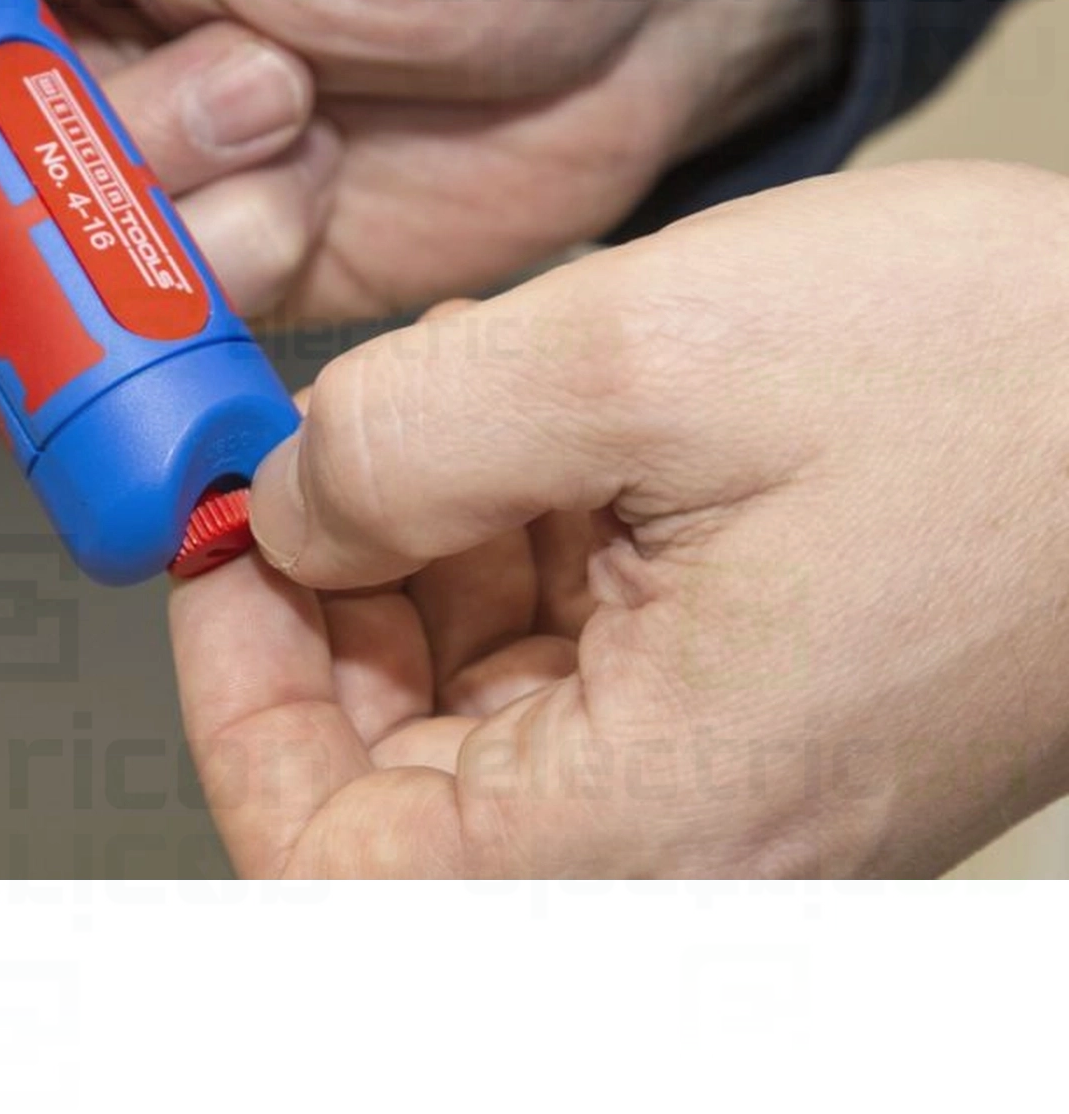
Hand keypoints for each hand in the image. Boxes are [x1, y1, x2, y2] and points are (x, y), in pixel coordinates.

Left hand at [170, 162, 1068, 876]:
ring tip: (459, 399)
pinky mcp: (741, 704)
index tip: (226, 551)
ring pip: (470, 700)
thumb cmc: (1002, 376)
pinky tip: (536, 426)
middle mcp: (681, 838)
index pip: (331, 868)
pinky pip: (565, 653)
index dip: (240, 702)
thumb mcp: (653, 349)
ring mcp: (715, 776)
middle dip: (337, 591)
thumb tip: (284, 502)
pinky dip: (513, 536)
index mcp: (653, 818)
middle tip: (333, 441)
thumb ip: (413, 433)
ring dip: (428, 546)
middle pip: (391, 773)